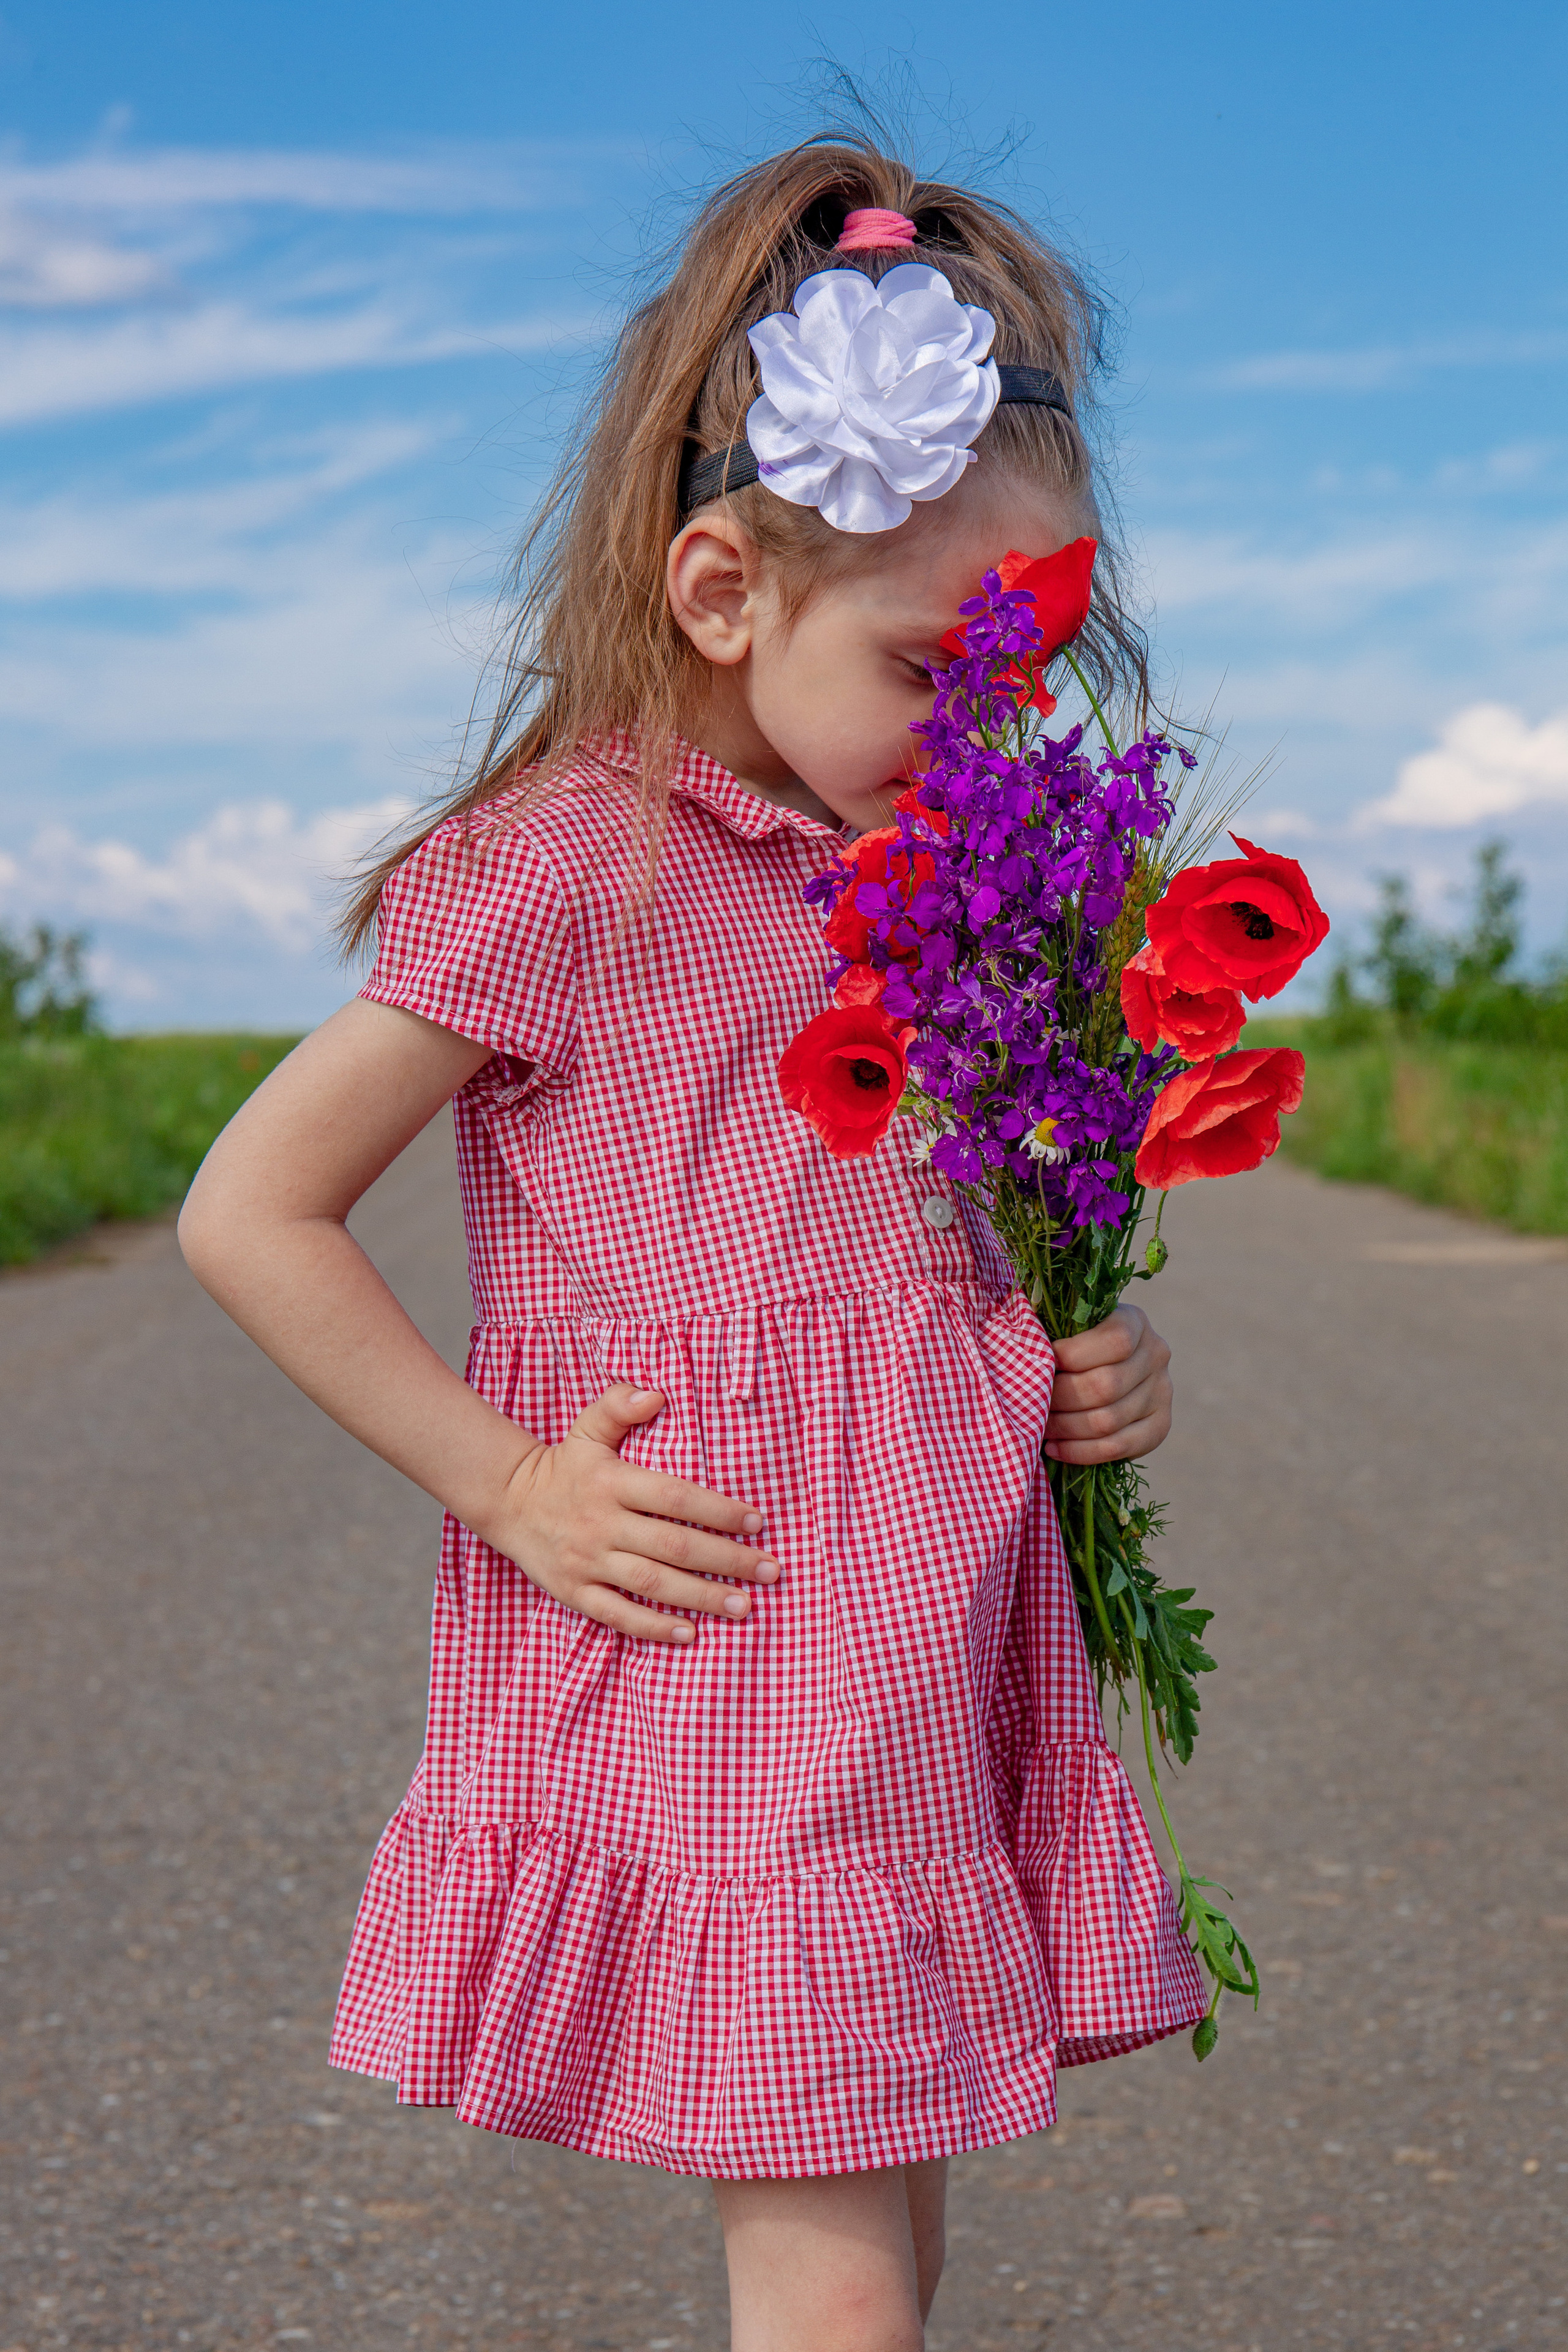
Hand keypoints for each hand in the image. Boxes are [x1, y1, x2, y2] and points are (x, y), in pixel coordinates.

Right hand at [492, 1385, 779, 1643]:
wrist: (507, 1501)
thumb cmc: (564, 1466)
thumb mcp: (587, 1428)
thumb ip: (620, 1406)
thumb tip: (655, 1396)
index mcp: (611, 1482)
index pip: (675, 1498)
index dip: (718, 1511)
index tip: (758, 1522)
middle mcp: (601, 1524)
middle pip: (673, 1546)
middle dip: (727, 1560)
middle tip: (771, 1570)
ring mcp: (586, 1561)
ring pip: (651, 1584)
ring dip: (701, 1597)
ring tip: (745, 1605)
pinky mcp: (573, 1591)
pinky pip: (617, 1615)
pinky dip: (653, 1628)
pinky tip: (689, 1635)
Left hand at [1043, 1304, 1172, 1464]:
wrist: (1102, 1366)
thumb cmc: (1072, 1342)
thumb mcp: (1068, 1324)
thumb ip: (1052, 1328)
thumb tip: (1026, 1344)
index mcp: (1134, 1322)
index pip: (1115, 1341)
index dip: (1071, 1355)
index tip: (1040, 1363)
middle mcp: (1156, 1355)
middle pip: (1106, 1386)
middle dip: (1060, 1398)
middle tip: (1030, 1403)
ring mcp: (1163, 1392)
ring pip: (1108, 1421)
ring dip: (1065, 1428)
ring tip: (1040, 1427)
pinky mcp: (1160, 1426)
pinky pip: (1118, 1447)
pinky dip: (1081, 1452)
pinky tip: (1055, 1448)